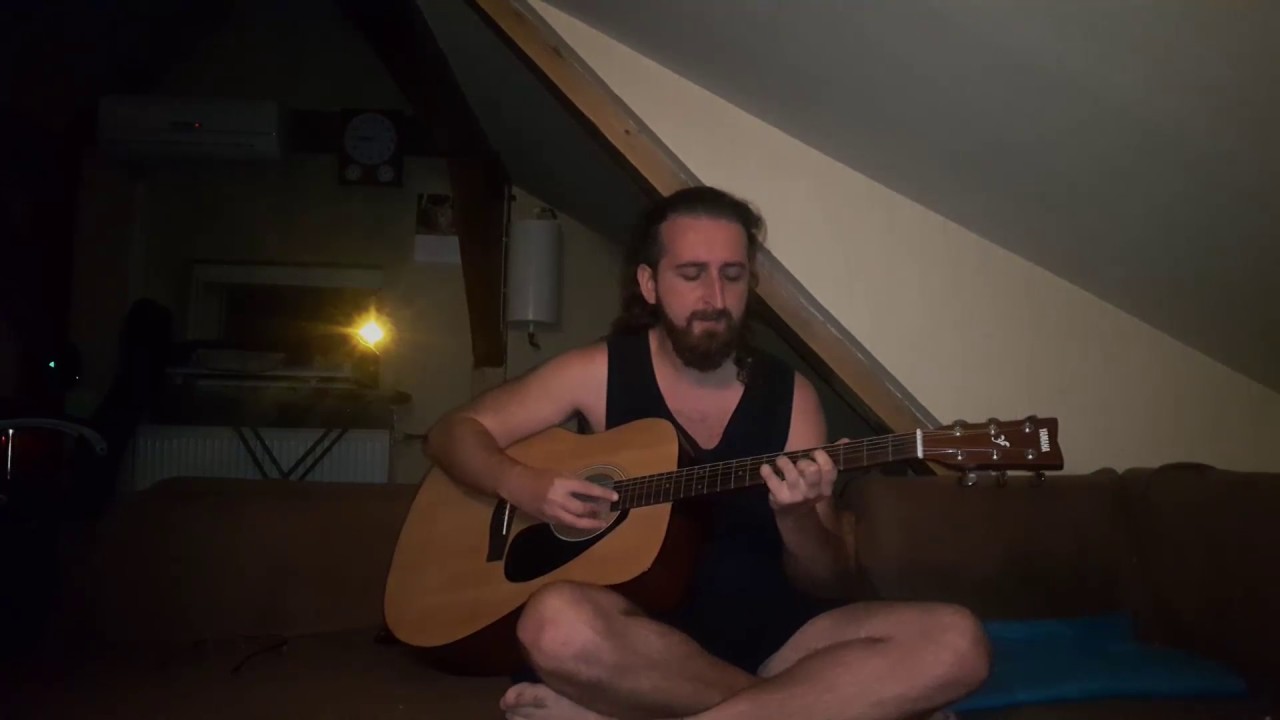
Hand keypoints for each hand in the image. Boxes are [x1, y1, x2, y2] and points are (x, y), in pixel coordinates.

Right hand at [498, 465, 617, 530]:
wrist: (517, 485)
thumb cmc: (539, 476)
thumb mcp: (559, 473)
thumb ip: (574, 483)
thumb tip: (591, 492)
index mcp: (562, 483)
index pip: (588, 489)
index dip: (602, 494)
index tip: (615, 497)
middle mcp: (558, 499)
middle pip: (582, 509)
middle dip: (595, 511)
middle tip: (605, 511)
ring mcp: (552, 511)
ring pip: (575, 522)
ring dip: (589, 523)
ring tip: (599, 523)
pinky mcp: (547, 520)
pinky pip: (565, 524)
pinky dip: (576, 524)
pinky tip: (583, 523)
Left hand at [761, 439, 848, 514]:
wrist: (794, 515)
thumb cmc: (808, 489)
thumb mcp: (820, 479)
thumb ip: (830, 459)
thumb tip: (846, 440)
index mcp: (825, 487)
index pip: (828, 469)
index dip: (821, 456)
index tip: (814, 452)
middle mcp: (812, 493)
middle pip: (812, 470)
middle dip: (804, 461)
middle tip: (798, 462)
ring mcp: (796, 496)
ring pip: (791, 473)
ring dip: (784, 461)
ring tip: (780, 460)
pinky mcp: (780, 498)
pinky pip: (772, 481)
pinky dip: (767, 471)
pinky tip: (765, 467)